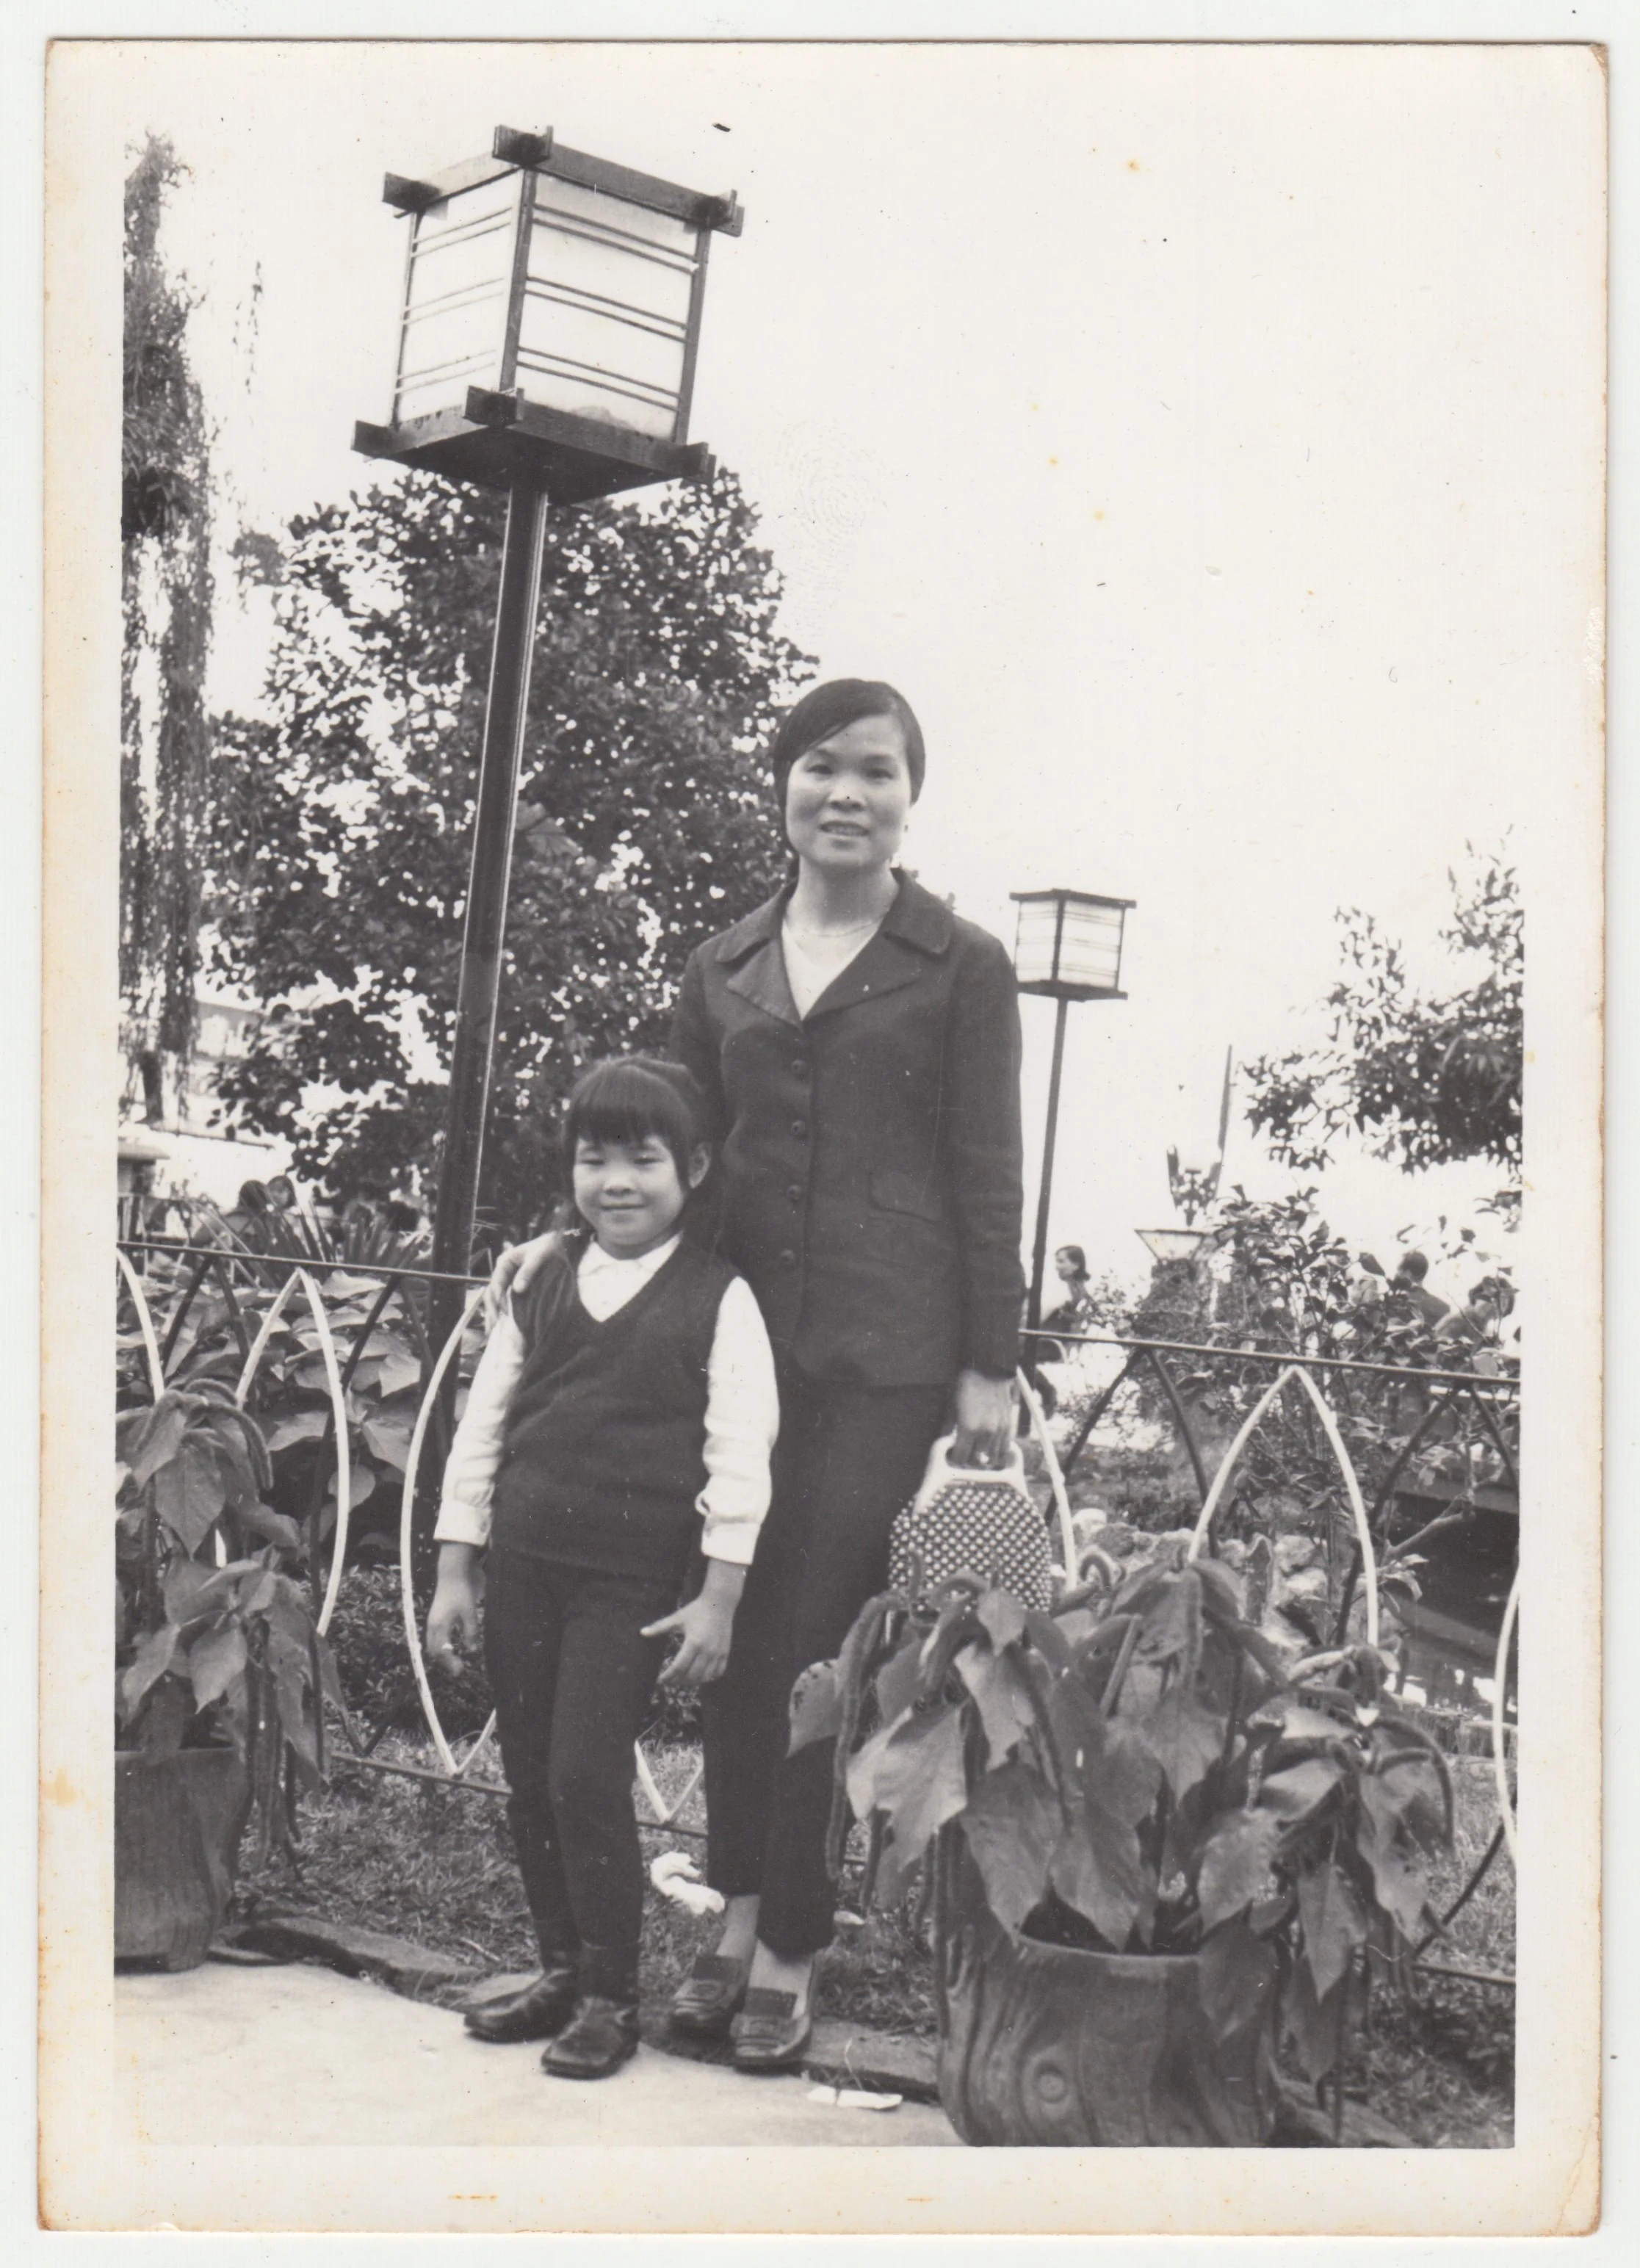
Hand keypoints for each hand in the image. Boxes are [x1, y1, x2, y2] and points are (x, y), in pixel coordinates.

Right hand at [426, 1547, 482, 1671]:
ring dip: (443, 1654)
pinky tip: (452, 1647)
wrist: (452, 1573)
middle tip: (458, 1669)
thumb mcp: (469, 1611)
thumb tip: (471, 1650)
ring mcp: (433, 1621)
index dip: (450, 1662)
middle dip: (445, 1662)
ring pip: (433, 1644)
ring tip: (455, 1661)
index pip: (441, 1651)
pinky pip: (435, 1637)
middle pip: (434, 1650)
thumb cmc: (461, 1591)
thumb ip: (470, 1631)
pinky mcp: (436, 1617)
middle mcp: (432, 1625)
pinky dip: (442, 1646)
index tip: (460, 1670)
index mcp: (439, 1625)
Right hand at [484, 1231, 558, 1328]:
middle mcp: (503, 1273)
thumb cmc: (548, 1249)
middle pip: (492, 1294)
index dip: (499, 1300)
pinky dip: (504, 1313)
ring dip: (495, 1315)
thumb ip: (528, 1272)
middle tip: (493, 1329)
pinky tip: (503, 1326)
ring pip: (496, 1300)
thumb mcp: (539, 1257)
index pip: (496, 1285)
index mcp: (505, 1263)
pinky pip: (506, 1302)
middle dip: (492, 1311)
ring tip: (492, 1332)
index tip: (505, 1314)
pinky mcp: (516, 1288)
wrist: (556, 1246)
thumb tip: (518, 1290)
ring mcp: (508, 1281)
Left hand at [643, 1562, 744, 1687]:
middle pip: (691, 1675)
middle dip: (678, 1681)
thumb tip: (642, 1632)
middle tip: (670, 1680)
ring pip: (705, 1677)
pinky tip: (700, 1675)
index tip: (660, 1680)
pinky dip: (708, 1677)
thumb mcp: (677, 1618)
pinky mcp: (725, 1653)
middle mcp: (707, 1650)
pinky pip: (718, 1672)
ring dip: (693, 1682)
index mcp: (693, 1642)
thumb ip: (659, 1627)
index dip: (668, 1676)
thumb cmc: (696, 1610)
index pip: (679, 1667)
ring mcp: (718, 1653)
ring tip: (683, 1679)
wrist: (720, 1603)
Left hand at [949, 1368, 1014, 1468]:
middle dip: (967, 1460)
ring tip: (976, 1452)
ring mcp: (999, 1431)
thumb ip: (949, 1427)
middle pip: (976, 1461)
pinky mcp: (1009, 1426)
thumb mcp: (952, 1405)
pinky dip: (997, 1452)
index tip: (952, 1455)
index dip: (955, 1458)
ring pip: (992, 1458)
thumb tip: (946, 1441)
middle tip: (963, 1453)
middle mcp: (986, 1433)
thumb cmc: (967, 1384)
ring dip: (983, 1458)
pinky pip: (1005, 1448)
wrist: (989, 1368)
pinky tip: (990, 1447)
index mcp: (969, 1429)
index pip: (960, 1458)